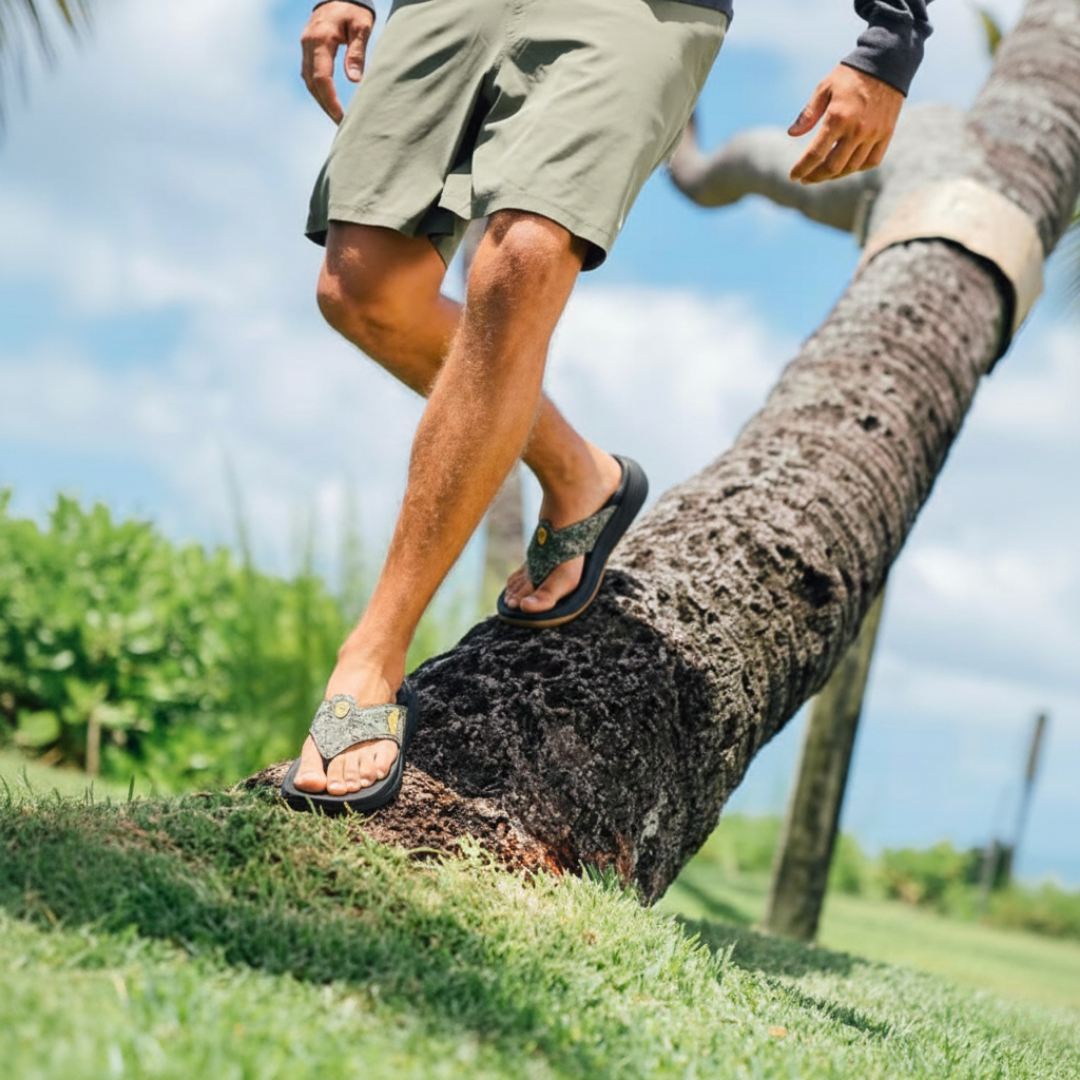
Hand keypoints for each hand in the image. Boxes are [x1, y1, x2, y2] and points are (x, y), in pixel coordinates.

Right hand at [301, 2, 374, 122]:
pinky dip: (318, 90)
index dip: (330, 101)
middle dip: (326, 105)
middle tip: (340, 123)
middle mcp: (308, 44)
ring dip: (321, 100)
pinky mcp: (308, 49)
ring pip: (308, 80)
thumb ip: (357, 52)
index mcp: (321, 40)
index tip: (342, 117)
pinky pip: (309, 74)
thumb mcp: (361, 27)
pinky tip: (328, 101)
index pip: (322, 78)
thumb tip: (354, 80)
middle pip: (312, 83)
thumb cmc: (354, 10)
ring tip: (335, 116)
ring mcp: (305, 46)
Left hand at [788, 65, 902, 184]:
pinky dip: (856, 168)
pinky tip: (846, 166)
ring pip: (851, 168)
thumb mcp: (824, 88)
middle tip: (806, 178)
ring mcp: (873, 134)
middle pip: (832, 167)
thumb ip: (808, 114)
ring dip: (834, 175)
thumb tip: (792, 134)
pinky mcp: (886, 134)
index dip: (802, 168)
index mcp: (838, 118)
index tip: (793, 176)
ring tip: (822, 173)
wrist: (887, 62)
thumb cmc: (850, 75)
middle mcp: (856, 130)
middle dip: (815, 176)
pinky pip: (871, 162)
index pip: (815, 154)